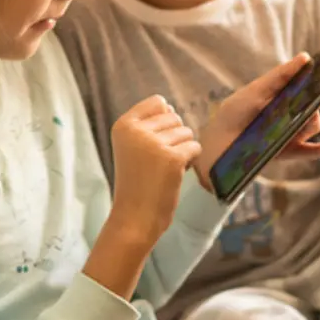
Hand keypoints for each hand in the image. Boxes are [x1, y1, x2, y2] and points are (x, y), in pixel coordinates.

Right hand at [107, 96, 202, 244]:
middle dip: (174, 138)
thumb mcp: (131, 146)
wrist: (134, 217)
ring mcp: (155, 144)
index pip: (157, 102)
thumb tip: (170, 108)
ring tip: (164, 169)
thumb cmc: (136, 182)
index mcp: (123, 125)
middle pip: (174, 117)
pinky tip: (175, 175)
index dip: (163, 122)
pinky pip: (195, 147)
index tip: (152, 145)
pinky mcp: (173, 158)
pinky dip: (190, 161)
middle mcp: (137, 130)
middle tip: (158, 163)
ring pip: (187, 132)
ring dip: (182, 150)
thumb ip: (147, 124)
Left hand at [195, 54, 319, 191]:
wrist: (217, 141)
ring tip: (300, 120)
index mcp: (285, 96)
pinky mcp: (288, 152)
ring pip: (312, 125)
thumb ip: (281, 75)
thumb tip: (305, 57)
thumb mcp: (257, 90)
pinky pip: (308, 152)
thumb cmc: (236, 110)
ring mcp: (291, 134)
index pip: (309, 88)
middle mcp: (291, 114)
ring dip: (310, 122)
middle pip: (315, 106)